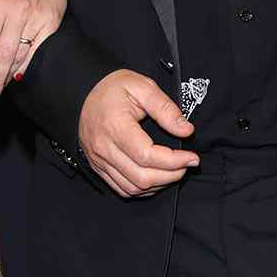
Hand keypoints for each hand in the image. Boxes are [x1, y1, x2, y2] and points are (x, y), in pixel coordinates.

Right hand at [78, 71, 198, 196]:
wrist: (84, 93)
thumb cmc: (112, 89)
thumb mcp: (142, 87)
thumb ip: (165, 108)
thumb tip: (186, 130)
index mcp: (114, 127)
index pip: (147, 156)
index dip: (174, 161)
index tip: (192, 157)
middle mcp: (104, 148)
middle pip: (141, 177)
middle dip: (171, 176)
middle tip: (186, 164)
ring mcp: (100, 161)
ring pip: (133, 188)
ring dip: (159, 184)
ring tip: (174, 171)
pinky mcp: (99, 167)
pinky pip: (122, 188)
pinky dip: (143, 189)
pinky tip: (156, 178)